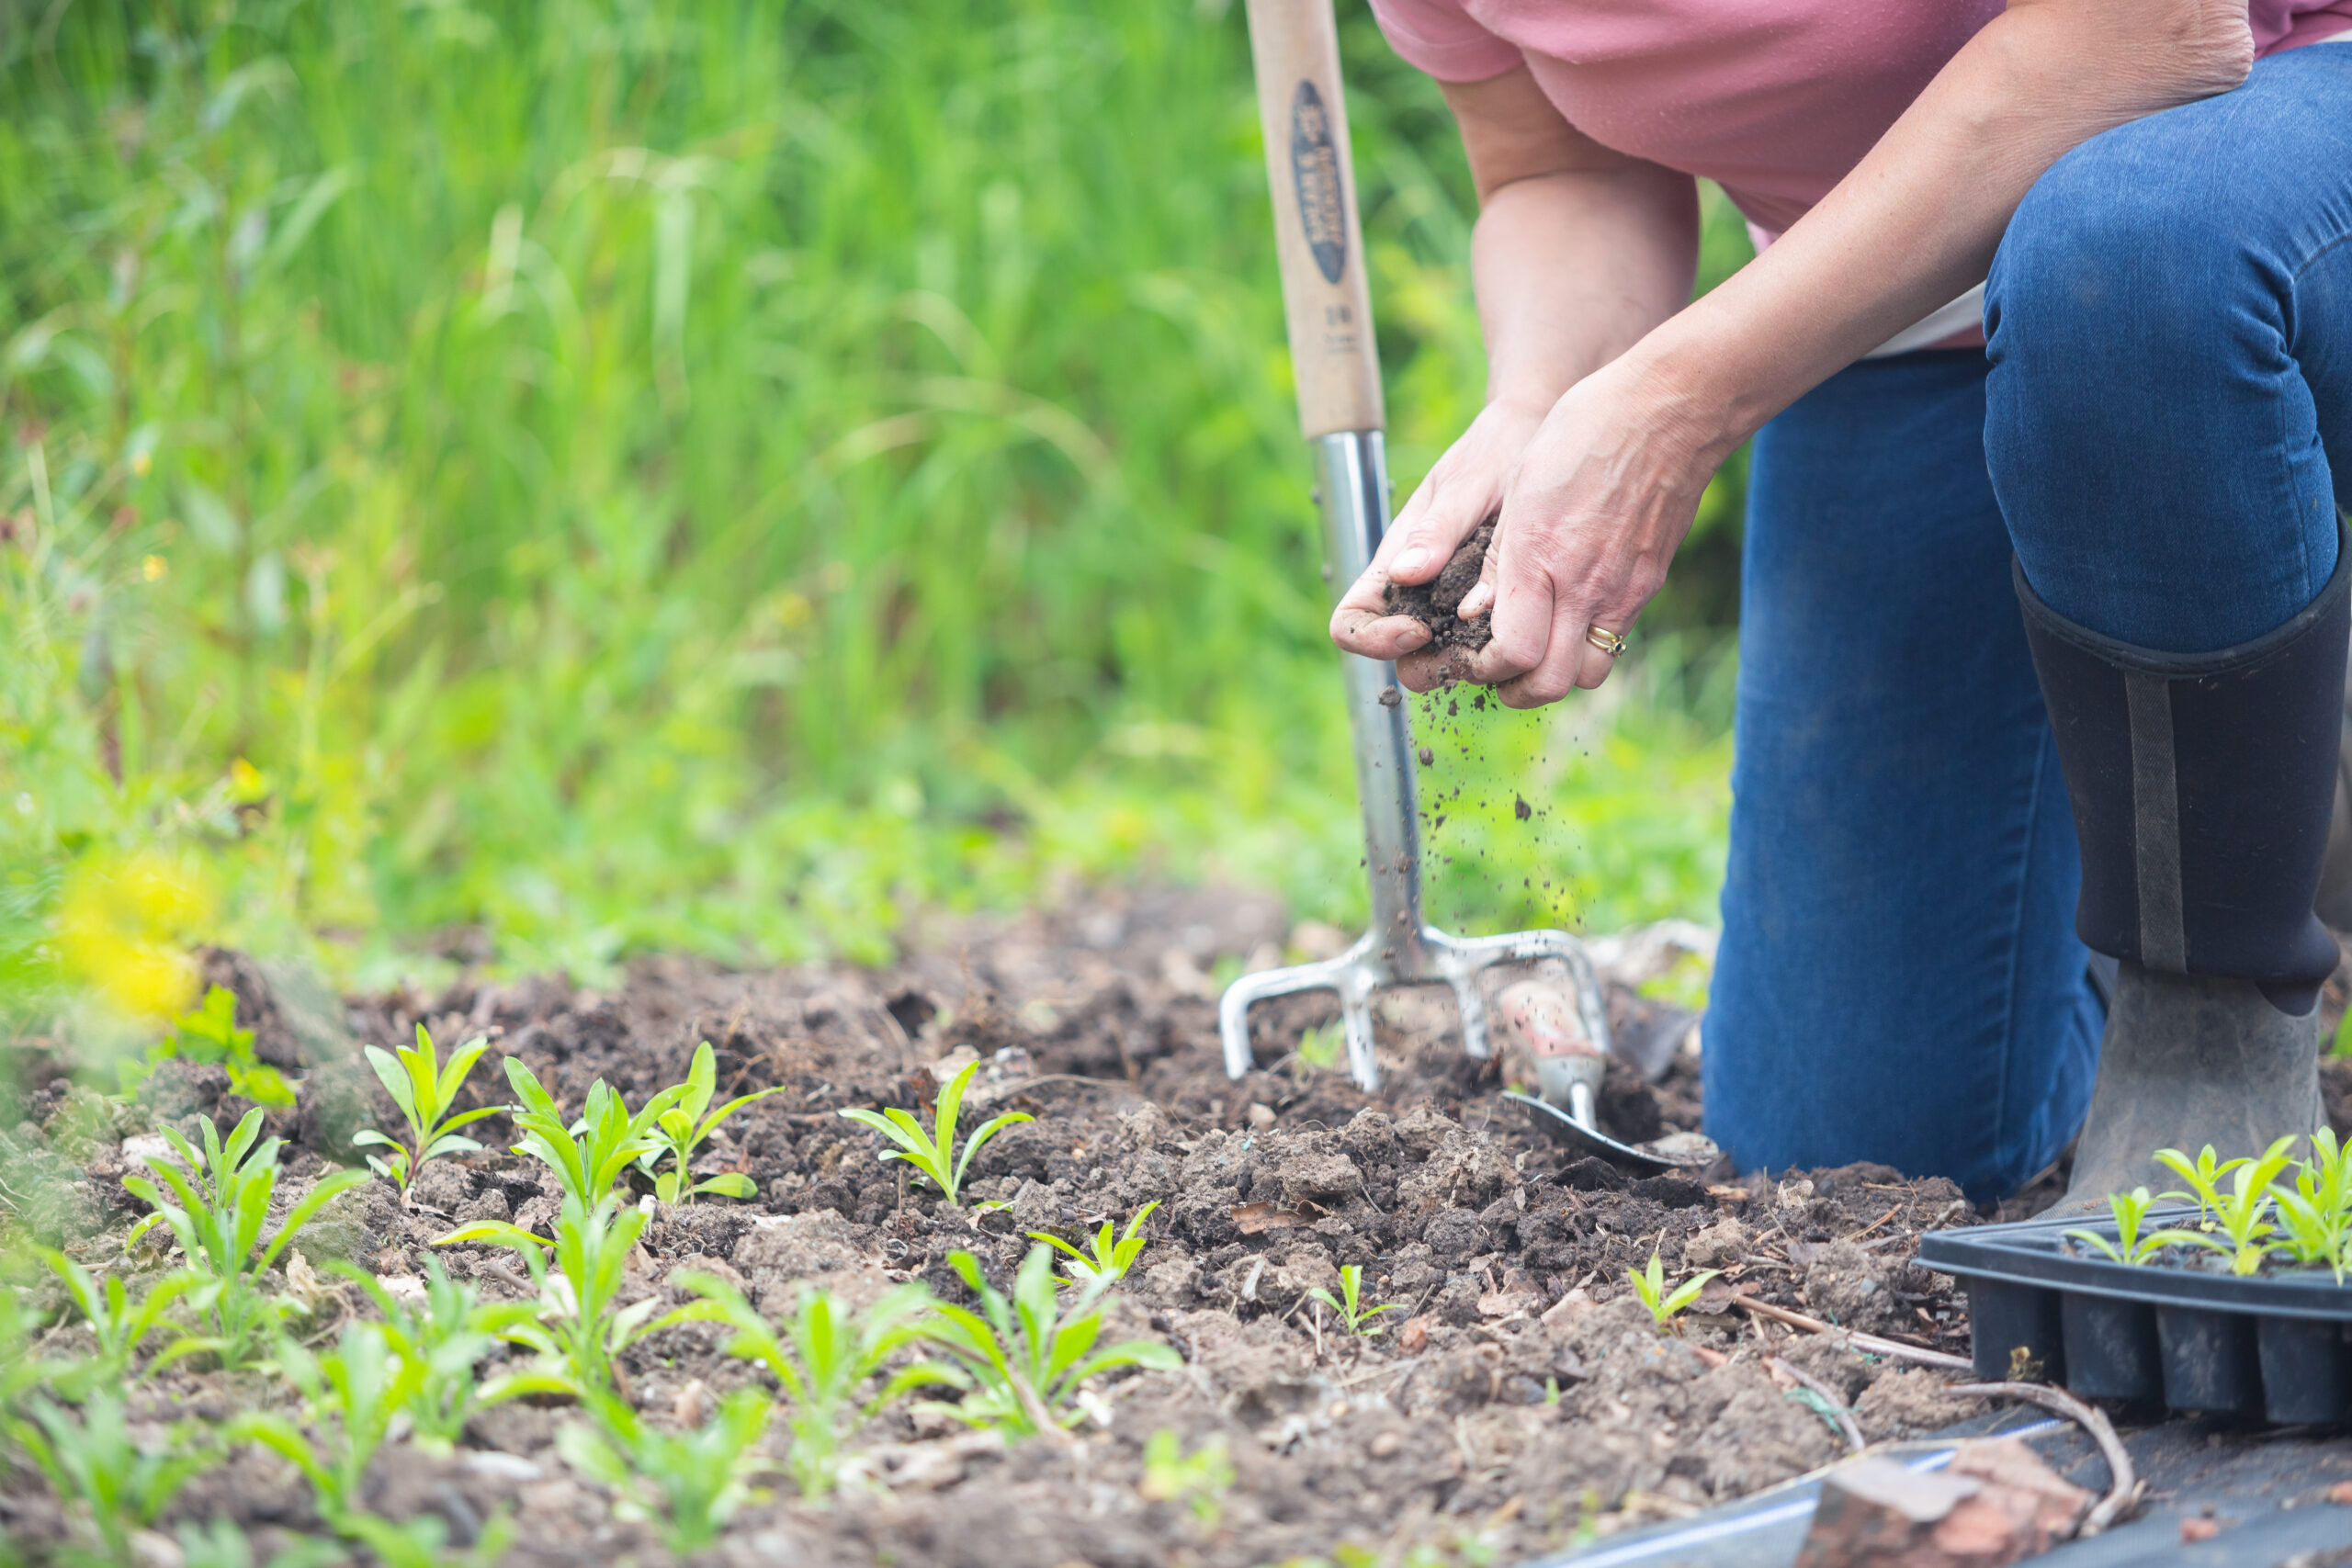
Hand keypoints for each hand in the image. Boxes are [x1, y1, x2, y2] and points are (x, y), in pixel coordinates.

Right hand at [1328, 397, 1546, 688]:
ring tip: (1505, 639)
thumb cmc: (1492, 454)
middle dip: (1429, 662)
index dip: (1373, 640)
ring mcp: (1449, 604)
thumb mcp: (1464, 487)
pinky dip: (1495, 650)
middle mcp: (1414, 593)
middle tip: (1474, 645)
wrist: (1533, 439)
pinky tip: (1526, 630)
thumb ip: (1436, 531)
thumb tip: (1405, 575)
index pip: (1349, 623)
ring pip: (1442, 659)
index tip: (1419, 629)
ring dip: (1467, 661)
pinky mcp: (1485, 608)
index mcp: (1392, 564)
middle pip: (1397, 657)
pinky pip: (1479, 646)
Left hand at [1444, 357, 1714, 705]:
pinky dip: (1586, 647)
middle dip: (1517, 691)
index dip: (1487, 669)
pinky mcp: (1648, 584)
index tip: (1472, 655)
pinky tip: (1567, 619)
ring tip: (1534, 653)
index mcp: (1543, 560)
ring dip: (1556, 675)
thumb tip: (1471, 616)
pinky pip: (1615, 639)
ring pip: (1589, 674)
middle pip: (1552, 684)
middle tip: (1498, 674)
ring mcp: (1624, 590)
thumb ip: (1498, 562)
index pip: (1514, 655)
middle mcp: (1587, 586)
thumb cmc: (1583, 434)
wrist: (1668, 412)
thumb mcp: (1520, 489)